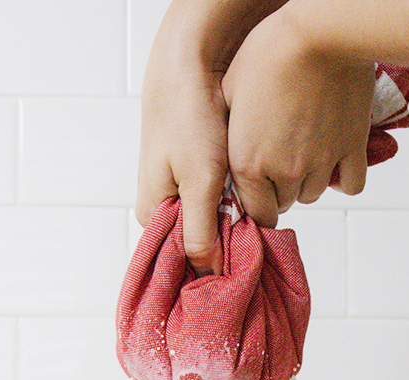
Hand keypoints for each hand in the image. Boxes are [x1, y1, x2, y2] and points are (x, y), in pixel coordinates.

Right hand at [136, 0, 287, 275]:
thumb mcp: (198, 183)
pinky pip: (220, 202)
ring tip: (256, 234)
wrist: (191, 66)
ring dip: (234, 226)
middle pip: (197, 244)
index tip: (236, 283)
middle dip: (224, 249)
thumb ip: (201, 232)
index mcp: (152, 214)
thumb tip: (209, 275)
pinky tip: (253, 206)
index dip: (207, 272)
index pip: (178, 261)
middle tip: (253, 257)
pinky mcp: (199, 173)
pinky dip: (236, 205)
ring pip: (212, 223)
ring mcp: (181, 188)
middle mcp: (163, 206)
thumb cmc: (188, 120)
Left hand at [221, 6, 376, 227]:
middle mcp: (285, 171)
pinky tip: (332, 161)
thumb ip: (229, 136)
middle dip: (278, 187)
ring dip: (307, 181)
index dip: (256, 202)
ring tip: (303, 151)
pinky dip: (341, 178)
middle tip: (279, 159)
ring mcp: (321, 163)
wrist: (316, 35)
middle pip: (283, 203)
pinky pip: (350, 185)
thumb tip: (228, 154)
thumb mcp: (229, 96)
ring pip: (312, 194)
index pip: (255, 212)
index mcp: (248, 163)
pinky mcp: (351, 149)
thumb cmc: (270, 55)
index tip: (258, 190)